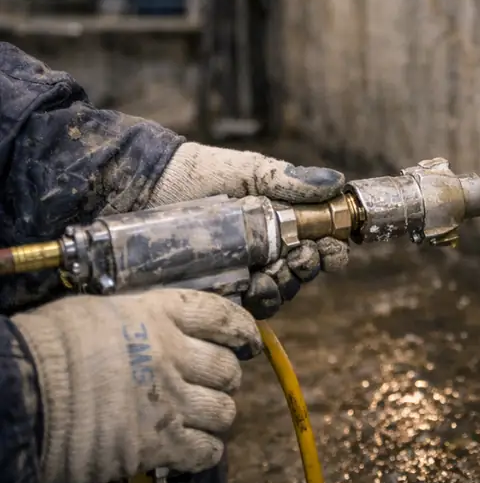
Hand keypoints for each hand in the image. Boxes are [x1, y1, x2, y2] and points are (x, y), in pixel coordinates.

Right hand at [12, 289, 261, 482]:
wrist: (24, 390)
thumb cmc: (49, 346)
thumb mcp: (100, 313)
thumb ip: (137, 320)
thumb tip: (149, 327)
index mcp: (160, 316)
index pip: (221, 316)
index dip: (242, 328)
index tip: (247, 338)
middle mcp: (174, 355)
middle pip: (227, 368)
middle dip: (223, 377)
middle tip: (209, 383)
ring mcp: (170, 400)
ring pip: (223, 410)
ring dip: (215, 415)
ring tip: (198, 417)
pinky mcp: (158, 442)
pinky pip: (205, 449)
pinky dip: (205, 450)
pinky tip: (193, 447)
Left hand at [146, 143, 350, 317]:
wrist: (142, 186)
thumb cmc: (195, 173)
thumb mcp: (246, 171)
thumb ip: (286, 178)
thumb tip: (335, 182)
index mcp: (275, 226)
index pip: (313, 246)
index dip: (328, 252)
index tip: (332, 250)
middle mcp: (260, 254)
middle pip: (298, 275)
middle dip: (306, 270)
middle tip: (300, 258)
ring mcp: (234, 276)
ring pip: (273, 295)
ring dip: (281, 289)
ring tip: (270, 276)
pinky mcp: (208, 293)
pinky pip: (237, 312)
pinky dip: (250, 305)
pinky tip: (248, 291)